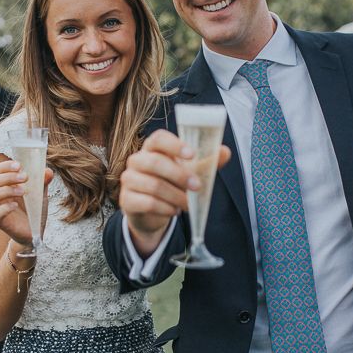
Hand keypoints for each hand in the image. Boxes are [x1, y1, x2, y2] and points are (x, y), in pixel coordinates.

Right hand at [0, 160, 53, 245]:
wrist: (35, 230)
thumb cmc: (34, 209)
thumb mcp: (40, 194)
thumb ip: (42, 182)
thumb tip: (47, 171)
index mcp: (5, 185)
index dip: (5, 166)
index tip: (19, 166)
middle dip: (8, 177)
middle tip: (25, 177)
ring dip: (5, 191)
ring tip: (23, 191)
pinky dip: (4, 208)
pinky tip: (16, 206)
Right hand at [119, 129, 230, 255]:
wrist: (153, 213)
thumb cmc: (171, 185)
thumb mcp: (190, 173)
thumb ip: (206, 163)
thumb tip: (226, 151)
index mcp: (152, 149)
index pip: (158, 138)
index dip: (174, 144)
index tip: (192, 155)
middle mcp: (137, 161)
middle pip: (155, 162)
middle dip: (180, 175)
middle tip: (197, 186)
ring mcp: (129, 180)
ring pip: (153, 185)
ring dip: (176, 196)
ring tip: (187, 204)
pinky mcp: (126, 200)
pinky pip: (148, 203)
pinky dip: (165, 208)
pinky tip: (173, 210)